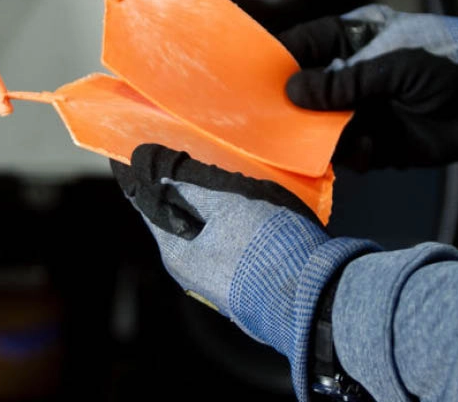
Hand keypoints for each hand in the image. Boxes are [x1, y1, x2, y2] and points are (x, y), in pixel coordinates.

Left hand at [111, 144, 376, 401]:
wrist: (314, 299)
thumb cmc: (265, 248)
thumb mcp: (227, 206)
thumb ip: (191, 188)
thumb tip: (162, 174)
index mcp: (177, 256)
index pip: (149, 209)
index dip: (145, 181)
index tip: (143, 157)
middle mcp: (191, 275)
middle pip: (177, 223)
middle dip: (182, 195)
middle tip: (187, 163)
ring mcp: (218, 285)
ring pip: (205, 237)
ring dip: (208, 211)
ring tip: (219, 183)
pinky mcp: (243, 288)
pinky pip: (226, 250)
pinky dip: (227, 229)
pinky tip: (244, 213)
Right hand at [278, 5, 457, 170]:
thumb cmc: (448, 59)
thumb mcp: (394, 63)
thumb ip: (343, 81)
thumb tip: (292, 93)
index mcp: (351, 41)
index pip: (302, 47)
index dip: (276, 62)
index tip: (251, 79)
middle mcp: (350, 76)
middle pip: (304, 92)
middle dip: (290, 108)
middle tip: (274, 122)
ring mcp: (361, 109)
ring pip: (320, 127)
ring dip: (322, 136)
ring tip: (336, 138)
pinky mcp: (377, 142)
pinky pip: (349, 152)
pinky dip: (352, 155)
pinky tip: (367, 150)